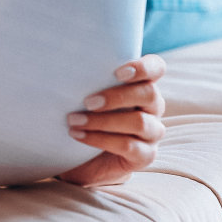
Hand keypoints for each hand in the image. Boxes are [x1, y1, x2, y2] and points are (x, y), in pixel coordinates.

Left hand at [57, 54, 165, 186]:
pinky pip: (128, 145)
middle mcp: (153, 107)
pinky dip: (100, 139)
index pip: (156, 67)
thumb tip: (64, 63)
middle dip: (117, 96)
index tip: (117, 72)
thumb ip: (89, 80)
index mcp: (143, 84)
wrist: (84, 158)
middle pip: (149, 93)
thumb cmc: (86, 115)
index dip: (143, 67)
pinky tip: (78, 135)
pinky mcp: (145, 155)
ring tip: (74, 120)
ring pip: (139, 122)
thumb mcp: (88, 95)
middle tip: (87, 101)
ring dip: (103, 121)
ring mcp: (152, 132)